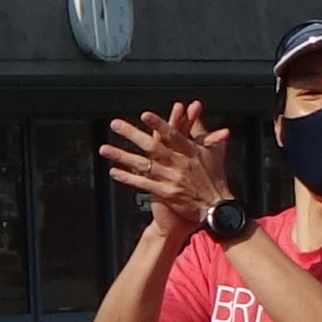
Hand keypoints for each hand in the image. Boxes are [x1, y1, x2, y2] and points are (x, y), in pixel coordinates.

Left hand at [100, 100, 225, 234]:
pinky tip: (114, 171)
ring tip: (105, 148)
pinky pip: (143, 184)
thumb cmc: (215, 178)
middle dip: (132, 134)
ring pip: (143, 165)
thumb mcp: (214, 151)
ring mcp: (172, 179)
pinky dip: (128, 178)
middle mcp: (180, 164)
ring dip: (122, 156)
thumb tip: (193, 112)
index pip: (173, 135)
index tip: (145, 115)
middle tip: (115, 124)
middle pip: (153, 147)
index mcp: (191, 152)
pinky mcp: (167, 193)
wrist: (216, 208)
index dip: (159, 124)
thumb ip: (201, 131)